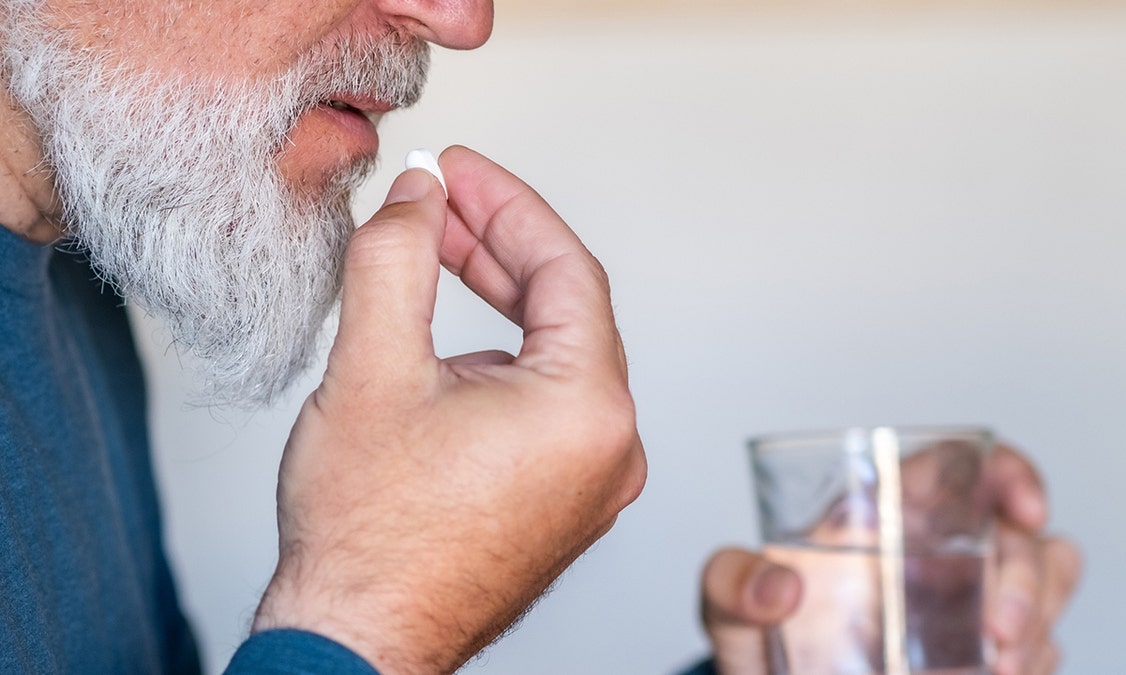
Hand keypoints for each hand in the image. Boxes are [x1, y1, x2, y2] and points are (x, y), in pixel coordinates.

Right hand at [252, 146, 646, 673]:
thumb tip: (419, 196)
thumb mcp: (372, 369)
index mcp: (586, 409)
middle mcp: (608, 447)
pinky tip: (448, 350)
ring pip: (554, 357)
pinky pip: (547, 405)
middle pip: (566, 309)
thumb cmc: (370, 538)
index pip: (565, 268)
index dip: (508, 205)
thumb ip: (398, 259)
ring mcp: (590, 479)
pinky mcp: (563, 500)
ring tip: (435, 261)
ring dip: (499, 303)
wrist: (357, 640)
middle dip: (499, 248)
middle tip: (442, 205)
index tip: (459, 169)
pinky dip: (503, 362)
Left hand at [701, 445, 1080, 674]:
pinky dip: (1035, 664)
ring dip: (1039, 629)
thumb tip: (777, 587)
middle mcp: (935, 554)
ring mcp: (966, 607)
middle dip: (1031, 580)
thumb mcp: (729, 604)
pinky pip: (1042, 650)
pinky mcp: (983, 657)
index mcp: (884, 517)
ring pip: (1047, 593)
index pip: (963, 465)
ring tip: (998, 670)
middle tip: (999, 636)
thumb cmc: (759, 636)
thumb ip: (731, 583)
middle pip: (1022, 536)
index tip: (1027, 508)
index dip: (1008, 473)